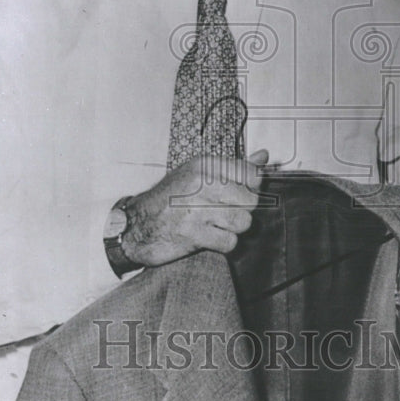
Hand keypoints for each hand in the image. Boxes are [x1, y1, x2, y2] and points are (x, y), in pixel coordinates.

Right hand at [120, 150, 267, 267]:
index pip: (251, 173)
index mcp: (205, 166)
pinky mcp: (193, 234)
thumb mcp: (198, 174)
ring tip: (216, 225)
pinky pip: (229, 241)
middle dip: (241, 210)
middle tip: (224, 212)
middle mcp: (202, 184)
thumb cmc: (169, 199)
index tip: (239, 193)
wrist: (136, 225)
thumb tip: (263, 157)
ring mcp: (197, 209)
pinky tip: (209, 237)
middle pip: (250, 200)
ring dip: (233, 228)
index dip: (252, 187)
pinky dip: (223, 244)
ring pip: (243, 221)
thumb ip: (234, 167)